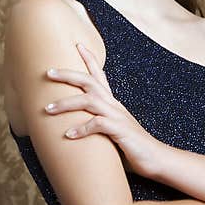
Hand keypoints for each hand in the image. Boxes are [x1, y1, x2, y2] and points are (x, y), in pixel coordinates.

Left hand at [43, 42, 164, 178]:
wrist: (157, 159)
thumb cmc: (132, 147)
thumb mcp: (112, 131)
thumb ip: (98, 125)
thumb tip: (76, 128)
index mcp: (113, 104)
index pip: (100, 76)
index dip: (90, 59)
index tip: (78, 44)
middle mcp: (114, 106)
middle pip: (89, 81)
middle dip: (68, 74)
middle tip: (48, 72)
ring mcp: (118, 117)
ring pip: (89, 100)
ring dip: (67, 103)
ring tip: (48, 109)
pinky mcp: (121, 131)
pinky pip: (98, 124)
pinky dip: (82, 128)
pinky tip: (69, 135)